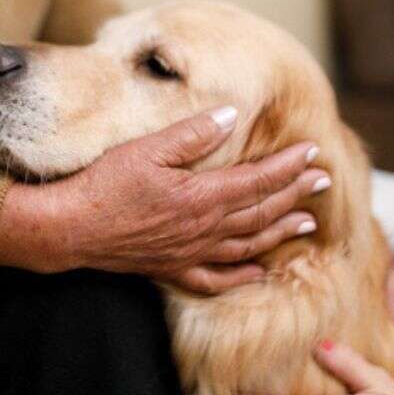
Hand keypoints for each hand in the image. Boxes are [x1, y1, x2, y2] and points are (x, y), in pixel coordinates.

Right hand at [0, 106, 328, 293]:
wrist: (69, 228)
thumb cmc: (103, 184)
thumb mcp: (147, 148)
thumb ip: (192, 134)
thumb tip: (231, 116)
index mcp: (202, 196)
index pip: (258, 179)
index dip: (289, 166)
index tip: (313, 152)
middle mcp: (204, 229)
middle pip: (262, 211)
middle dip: (296, 195)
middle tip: (323, 181)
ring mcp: (190, 253)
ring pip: (249, 244)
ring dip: (281, 231)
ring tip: (308, 222)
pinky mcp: (172, 268)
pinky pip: (216, 278)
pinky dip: (243, 276)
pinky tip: (259, 273)